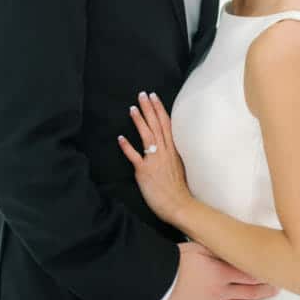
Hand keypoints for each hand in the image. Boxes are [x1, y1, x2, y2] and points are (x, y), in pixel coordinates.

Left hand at [117, 91, 191, 224]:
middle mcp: (164, 152)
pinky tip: (120, 137)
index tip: (153, 96)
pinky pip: (135, 157)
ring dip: (139, 121)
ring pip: (147, 136)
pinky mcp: (145, 172)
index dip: (159, 109)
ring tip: (132, 108)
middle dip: (149, 108)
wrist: (179, 205)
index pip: (166, 124)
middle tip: (142, 94)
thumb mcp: (178, 165)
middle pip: (156, 125)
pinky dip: (127, 147)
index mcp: (173, 149)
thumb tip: (164, 144)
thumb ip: (170, 152)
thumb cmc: (179, 188)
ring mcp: (154, 161)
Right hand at [164, 242, 278, 299]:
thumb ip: (219, 250)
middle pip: (248, 292)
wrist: (157, 278)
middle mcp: (220, 290)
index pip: (248, 274)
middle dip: (264, 291)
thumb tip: (234, 249)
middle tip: (276, 291)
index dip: (262, 275)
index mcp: (220, 272)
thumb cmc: (176, 260)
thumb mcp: (200, 247)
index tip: (273, 274)